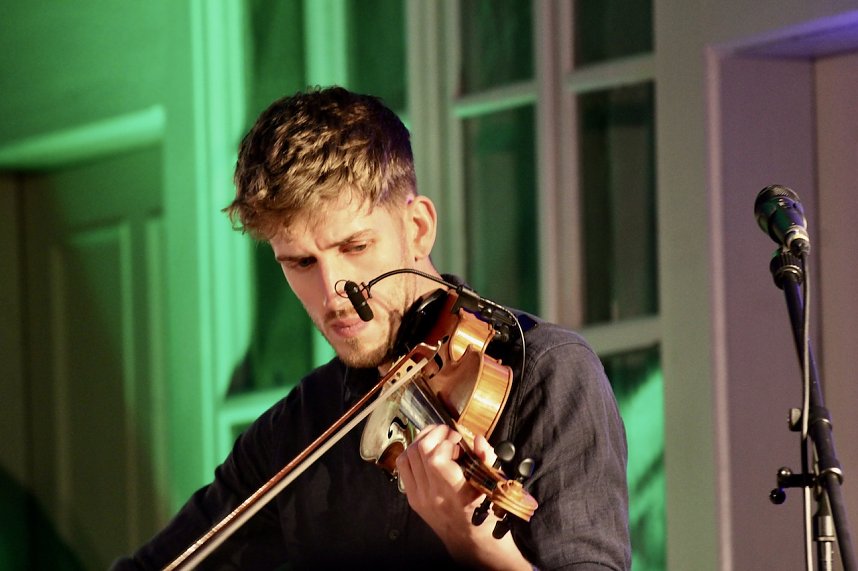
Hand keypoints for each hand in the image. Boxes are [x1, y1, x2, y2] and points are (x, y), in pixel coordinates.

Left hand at [395, 425, 530, 569]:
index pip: (436, 458)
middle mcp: (432, 495)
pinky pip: (403, 467)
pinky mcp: (412, 498)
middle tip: (448, 433)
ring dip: (422, 440)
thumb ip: (486, 459)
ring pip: (408, 455)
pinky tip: (426, 451)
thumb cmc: (485, 513)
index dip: (446, 440)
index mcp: (454, 493)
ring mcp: (418, 496)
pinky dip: (412, 453)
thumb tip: (478, 439)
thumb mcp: (492, 486)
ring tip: (437, 438)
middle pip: (419, 451)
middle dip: (434, 433)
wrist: (471, 542)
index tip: (458, 439)